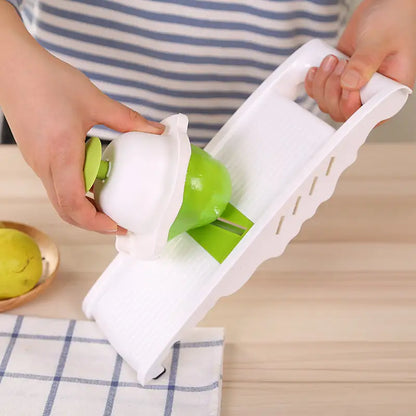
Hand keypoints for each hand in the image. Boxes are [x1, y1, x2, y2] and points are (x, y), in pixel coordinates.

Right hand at [0, 1, 163, 232]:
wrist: (11, 66)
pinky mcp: (37, 157)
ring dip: (84, 209)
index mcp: (61, 155)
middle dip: (93, 222)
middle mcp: (45, 165)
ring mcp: (38, 163)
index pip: (74, 204)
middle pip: (66, 210)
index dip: (96, 222)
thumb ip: (128, 120)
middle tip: (117, 222)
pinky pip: (56, 185)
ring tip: (109, 205)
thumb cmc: (48, 81)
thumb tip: (156, 131)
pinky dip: (75, 193)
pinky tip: (93, 182)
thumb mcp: (95, 101)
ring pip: (59, 199)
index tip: (117, 225)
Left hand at [304, 0, 415, 121]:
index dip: (351, 106)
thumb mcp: (380, 40)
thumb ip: (365, 63)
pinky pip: (320, 93)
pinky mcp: (338, 81)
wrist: (382, 7)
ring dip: (323, 84)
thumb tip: (349, 84)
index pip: (367, 115)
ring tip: (333, 60)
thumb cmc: (392, 20)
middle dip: (334, 90)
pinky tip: (317, 68)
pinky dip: (314, 83)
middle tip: (341, 64)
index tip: (347, 87)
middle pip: (342, 112)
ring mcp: (353, 89)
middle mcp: (371, 95)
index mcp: (390, 91)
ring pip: (328, 104)